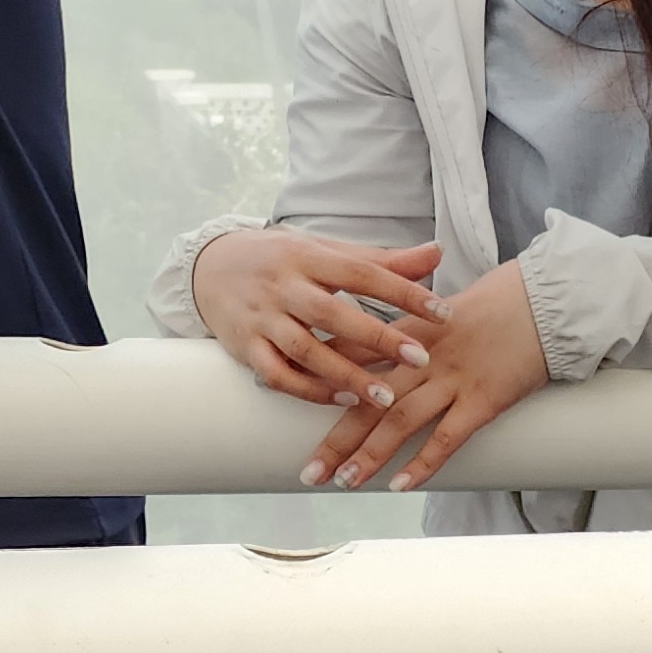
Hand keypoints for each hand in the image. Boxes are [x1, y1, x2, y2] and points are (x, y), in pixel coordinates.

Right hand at [187, 227, 439, 410]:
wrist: (207, 266)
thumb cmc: (282, 261)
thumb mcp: (327, 252)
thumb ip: (382, 260)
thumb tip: (437, 252)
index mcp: (308, 257)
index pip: (362, 272)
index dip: (404, 291)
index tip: (443, 312)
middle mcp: (283, 285)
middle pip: (333, 313)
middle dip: (378, 337)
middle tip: (421, 358)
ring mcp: (262, 318)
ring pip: (306, 350)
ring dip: (347, 376)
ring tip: (387, 398)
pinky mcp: (246, 347)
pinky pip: (278, 375)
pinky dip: (310, 390)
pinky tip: (343, 400)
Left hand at [302, 258, 551, 493]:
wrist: (543, 302)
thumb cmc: (497, 306)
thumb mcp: (441, 312)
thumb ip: (408, 334)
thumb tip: (383, 355)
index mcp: (406, 331)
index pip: (350, 356)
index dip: (317, 381)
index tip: (284, 402)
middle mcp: (422, 357)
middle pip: (366, 400)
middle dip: (335, 438)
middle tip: (308, 471)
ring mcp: (452, 379)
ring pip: (399, 421)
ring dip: (370, 455)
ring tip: (345, 482)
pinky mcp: (483, 399)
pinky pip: (447, 437)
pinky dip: (423, 462)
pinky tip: (402, 485)